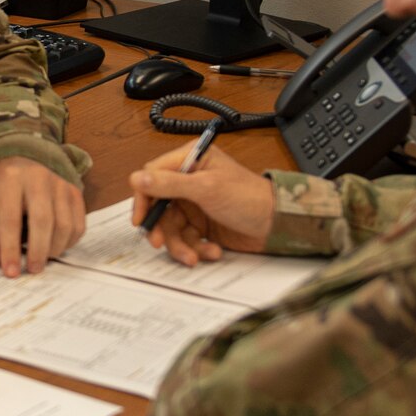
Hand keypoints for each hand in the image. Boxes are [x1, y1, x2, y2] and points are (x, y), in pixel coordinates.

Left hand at [0, 156, 86, 276]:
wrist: (24, 162)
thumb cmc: (3, 189)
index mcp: (10, 180)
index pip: (10, 219)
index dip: (10, 249)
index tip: (11, 272)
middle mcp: (38, 178)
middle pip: (43, 221)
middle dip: (38, 251)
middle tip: (33, 269)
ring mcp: (60, 184)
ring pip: (65, 224)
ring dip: (54, 248)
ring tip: (42, 257)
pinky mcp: (75, 192)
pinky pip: (78, 224)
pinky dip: (69, 242)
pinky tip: (55, 245)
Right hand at [130, 144, 273, 265]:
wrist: (278, 224)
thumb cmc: (250, 197)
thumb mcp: (206, 188)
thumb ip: (170, 183)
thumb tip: (137, 178)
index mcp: (191, 160)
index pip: (153, 175)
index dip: (144, 197)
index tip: (141, 219)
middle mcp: (190, 180)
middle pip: (159, 205)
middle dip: (162, 227)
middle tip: (160, 243)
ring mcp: (195, 203)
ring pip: (171, 227)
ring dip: (181, 244)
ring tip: (194, 256)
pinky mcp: (202, 224)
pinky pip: (186, 239)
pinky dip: (196, 248)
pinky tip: (212, 251)